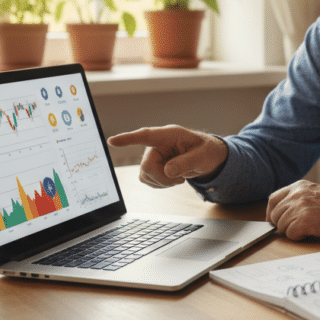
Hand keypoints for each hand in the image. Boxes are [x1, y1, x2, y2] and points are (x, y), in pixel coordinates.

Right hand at [107, 125, 226, 187]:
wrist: (208, 158)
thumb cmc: (207, 151)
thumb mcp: (202, 157)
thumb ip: (186, 163)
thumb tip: (168, 172)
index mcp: (170, 135)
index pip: (146, 135)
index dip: (128, 139)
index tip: (112, 141)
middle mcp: (158, 144)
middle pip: (147, 165)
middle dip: (162, 178)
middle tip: (180, 181)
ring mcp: (153, 155)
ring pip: (145, 174)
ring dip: (162, 182)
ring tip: (179, 178)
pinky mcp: (152, 166)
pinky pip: (147, 180)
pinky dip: (160, 185)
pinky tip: (172, 180)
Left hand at [266, 181, 319, 239]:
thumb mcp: (316, 194)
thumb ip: (298, 199)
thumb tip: (279, 214)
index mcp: (299, 186)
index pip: (273, 199)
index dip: (272, 213)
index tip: (275, 221)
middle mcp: (297, 194)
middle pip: (275, 215)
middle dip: (283, 225)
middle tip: (300, 227)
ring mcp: (300, 207)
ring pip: (281, 226)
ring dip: (293, 231)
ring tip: (310, 227)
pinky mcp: (305, 221)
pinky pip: (290, 234)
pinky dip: (299, 237)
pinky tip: (312, 232)